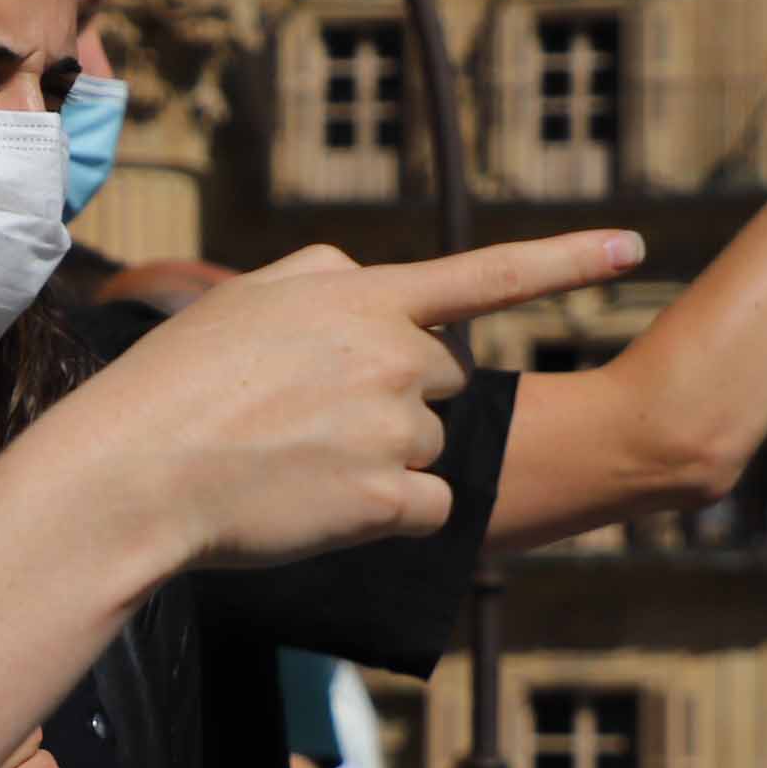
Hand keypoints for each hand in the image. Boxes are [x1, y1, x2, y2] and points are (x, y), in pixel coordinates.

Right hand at [51, 232, 645, 573]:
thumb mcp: (242, 304)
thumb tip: (374, 284)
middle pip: (445, 386)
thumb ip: (322, 284)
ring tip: (296, 467)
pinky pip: (429, 511)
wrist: (132, 473)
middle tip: (309, 424)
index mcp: (359, 298)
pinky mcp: (386, 499)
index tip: (634, 249)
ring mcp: (393, 429)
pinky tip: (323, 508)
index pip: (485, 275)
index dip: (566, 262)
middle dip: (399, 405)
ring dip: (383, 465)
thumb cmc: (170, 391)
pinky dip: (389, 518)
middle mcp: (391, 355)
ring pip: (432, 452)